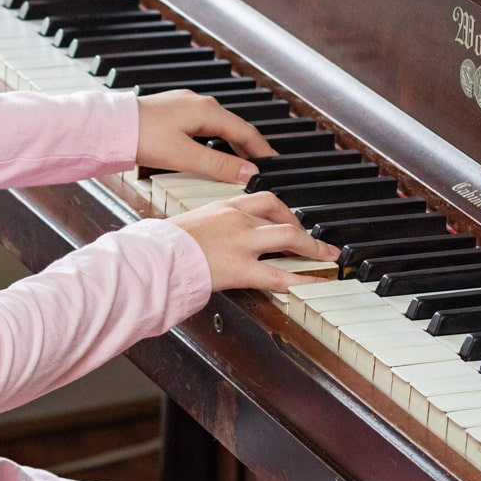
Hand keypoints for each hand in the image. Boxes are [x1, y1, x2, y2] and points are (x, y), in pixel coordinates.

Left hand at [136, 90, 271, 185]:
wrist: (109, 126)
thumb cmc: (142, 137)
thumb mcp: (185, 156)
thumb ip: (219, 165)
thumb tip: (249, 172)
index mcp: (206, 111)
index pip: (245, 131)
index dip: (262, 150)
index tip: (274, 163)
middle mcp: (198, 103)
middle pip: (233, 126)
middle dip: (248, 147)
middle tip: (261, 166)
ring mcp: (184, 105)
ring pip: (217, 125)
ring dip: (231, 143)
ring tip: (240, 162)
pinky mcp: (171, 111)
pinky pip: (202, 124)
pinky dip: (214, 138)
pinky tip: (210, 150)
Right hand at [170, 191, 338, 292]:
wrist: (153, 257)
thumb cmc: (163, 244)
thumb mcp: (190, 224)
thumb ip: (210, 227)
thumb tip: (217, 239)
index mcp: (222, 206)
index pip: (263, 199)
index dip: (285, 210)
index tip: (293, 220)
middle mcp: (236, 219)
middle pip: (281, 214)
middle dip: (305, 228)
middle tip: (319, 241)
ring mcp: (241, 242)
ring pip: (288, 237)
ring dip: (313, 248)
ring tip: (327, 257)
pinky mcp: (240, 268)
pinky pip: (280, 274)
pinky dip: (304, 278)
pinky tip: (316, 281)